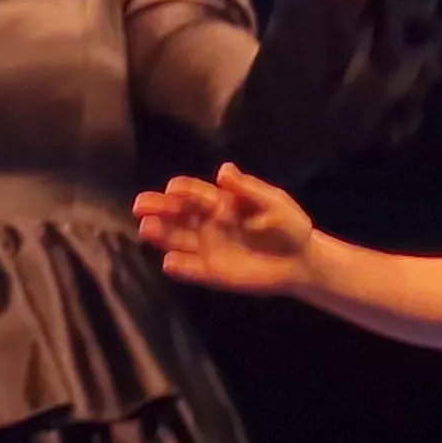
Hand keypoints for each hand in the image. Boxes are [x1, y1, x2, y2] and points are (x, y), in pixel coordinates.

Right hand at [133, 163, 318, 293]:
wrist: (301, 261)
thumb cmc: (289, 227)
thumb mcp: (274, 203)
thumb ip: (248, 189)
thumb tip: (223, 170)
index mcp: (220, 203)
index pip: (195, 193)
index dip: (183, 190)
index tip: (172, 189)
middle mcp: (206, 224)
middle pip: (175, 214)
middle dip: (157, 208)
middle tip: (140, 206)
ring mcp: (206, 248)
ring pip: (175, 239)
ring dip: (160, 234)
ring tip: (146, 228)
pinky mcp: (210, 273)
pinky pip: (189, 269)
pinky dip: (178, 267)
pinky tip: (169, 262)